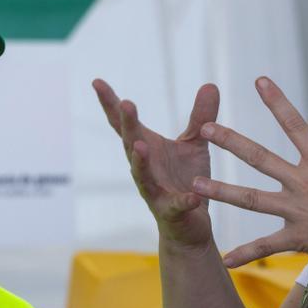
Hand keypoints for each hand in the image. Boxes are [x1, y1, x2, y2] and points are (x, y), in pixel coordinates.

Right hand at [92, 79, 219, 249]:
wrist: (191, 226)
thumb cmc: (187, 180)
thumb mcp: (195, 145)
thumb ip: (200, 117)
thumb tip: (210, 84)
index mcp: (148, 149)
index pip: (124, 125)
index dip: (110, 104)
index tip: (97, 81)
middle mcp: (145, 169)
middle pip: (131, 144)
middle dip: (128, 126)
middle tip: (126, 104)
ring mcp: (155, 192)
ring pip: (142, 176)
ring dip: (140, 161)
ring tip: (139, 146)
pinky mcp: (172, 213)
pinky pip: (177, 206)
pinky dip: (184, 201)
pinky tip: (192, 196)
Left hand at [190, 77, 307, 272]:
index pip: (296, 124)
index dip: (277, 101)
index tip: (259, 81)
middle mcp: (303, 183)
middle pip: (259, 157)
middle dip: (230, 141)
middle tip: (205, 128)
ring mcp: (297, 210)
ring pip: (250, 198)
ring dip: (221, 191)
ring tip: (195, 184)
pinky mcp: (297, 237)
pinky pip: (264, 246)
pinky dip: (245, 254)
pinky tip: (225, 261)